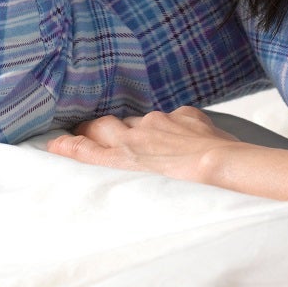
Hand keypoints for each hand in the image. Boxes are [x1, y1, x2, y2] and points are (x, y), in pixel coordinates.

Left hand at [48, 106, 287, 199]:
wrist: (225, 166)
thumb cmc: (234, 159)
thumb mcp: (221, 138)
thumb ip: (205, 134)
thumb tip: (207, 140)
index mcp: (178, 120)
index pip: (147, 123)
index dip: (132, 130)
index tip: (121, 133)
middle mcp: (153, 125)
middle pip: (119, 122)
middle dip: (102, 128)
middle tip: (86, 134)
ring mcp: (135, 139)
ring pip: (101, 132)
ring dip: (85, 138)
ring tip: (64, 142)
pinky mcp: (122, 158)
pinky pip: (89, 152)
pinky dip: (70, 150)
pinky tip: (53, 148)